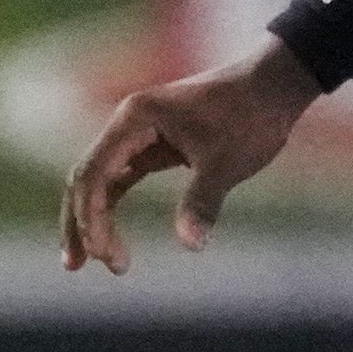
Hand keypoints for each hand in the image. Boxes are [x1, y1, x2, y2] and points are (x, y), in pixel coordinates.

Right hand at [61, 39, 326, 272]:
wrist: (274, 85)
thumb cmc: (250, 116)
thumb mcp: (226, 162)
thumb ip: (203, 201)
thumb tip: (191, 244)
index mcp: (135, 119)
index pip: (94, 174)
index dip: (90, 218)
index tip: (105, 254)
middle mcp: (128, 124)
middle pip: (85, 177)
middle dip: (79, 222)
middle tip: (78, 266)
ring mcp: (138, 134)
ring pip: (99, 180)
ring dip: (91, 218)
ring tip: (91, 260)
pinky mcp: (153, 145)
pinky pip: (120, 180)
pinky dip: (111, 208)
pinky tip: (109, 239)